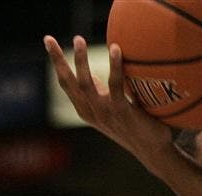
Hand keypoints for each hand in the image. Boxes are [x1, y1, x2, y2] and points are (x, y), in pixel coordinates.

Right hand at [43, 35, 172, 163]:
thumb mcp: (112, 110)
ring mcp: (105, 113)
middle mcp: (92, 112)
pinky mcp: (122, 112)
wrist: (154, 151)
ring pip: (85, 83)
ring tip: (78, 40)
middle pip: (67, 82)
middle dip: (56, 59)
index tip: (48, 41)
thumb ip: (101, 94)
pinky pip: (115, 85)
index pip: (66, 84)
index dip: (56, 63)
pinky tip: (116, 49)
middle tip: (48, 38)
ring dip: (80, 60)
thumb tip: (92, 75)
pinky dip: (114, 65)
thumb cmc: (136, 127)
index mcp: (86, 111)